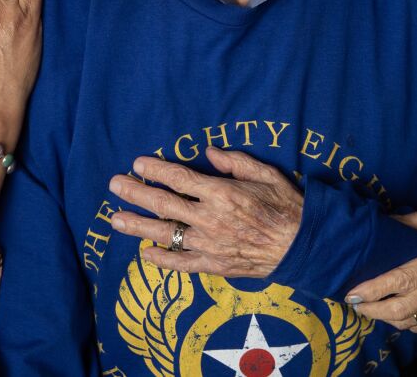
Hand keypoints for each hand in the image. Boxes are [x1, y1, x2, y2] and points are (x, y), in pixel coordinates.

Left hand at [108, 147, 302, 276]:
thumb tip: (208, 152)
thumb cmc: (286, 207)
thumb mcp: (266, 174)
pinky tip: (144, 254)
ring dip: (138, 226)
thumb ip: (235, 162)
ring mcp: (209, 245)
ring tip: (115, 219)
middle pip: (164, 204)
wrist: (302, 246)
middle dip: (136, 193)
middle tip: (114, 185)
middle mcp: (210, 219)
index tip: (137, 163)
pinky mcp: (213, 265)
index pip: (179, 179)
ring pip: (165, 234)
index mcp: (222, 193)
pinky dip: (161, 260)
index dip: (155, 170)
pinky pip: (181, 264)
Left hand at [344, 212, 416, 331]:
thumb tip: (393, 218)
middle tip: (352, 302)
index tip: (353, 291)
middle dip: (371, 310)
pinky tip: (394, 312)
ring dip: (385, 318)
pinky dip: (405, 322)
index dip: (374, 289)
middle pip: (400, 309)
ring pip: (410, 322)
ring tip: (367, 306)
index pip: (401, 281)